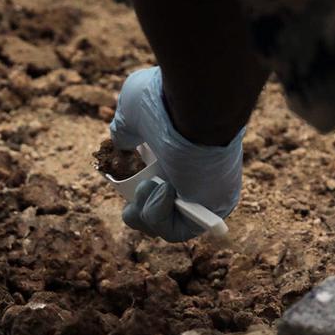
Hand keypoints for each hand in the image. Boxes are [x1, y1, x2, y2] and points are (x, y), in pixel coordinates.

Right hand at [110, 67, 243, 241]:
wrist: (193, 105)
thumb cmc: (163, 102)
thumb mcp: (132, 112)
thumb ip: (126, 131)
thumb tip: (120, 142)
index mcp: (180, 153)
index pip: (156, 184)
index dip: (135, 189)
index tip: (130, 174)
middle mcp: (195, 175)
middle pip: (155, 211)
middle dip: (136, 204)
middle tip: (145, 183)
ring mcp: (206, 195)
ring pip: (162, 225)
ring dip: (145, 208)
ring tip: (155, 182)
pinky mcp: (213, 211)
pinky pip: (175, 231)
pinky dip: (159, 215)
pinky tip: (166, 189)